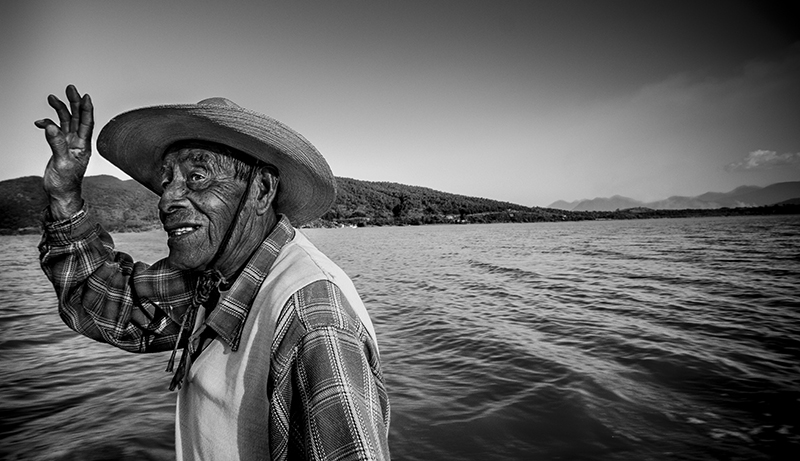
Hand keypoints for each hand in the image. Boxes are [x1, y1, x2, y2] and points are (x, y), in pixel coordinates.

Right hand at [35, 85, 93, 218]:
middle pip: (77, 118)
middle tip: (70, 88)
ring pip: (66, 121)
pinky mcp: (60, 147)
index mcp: (83, 146)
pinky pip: (54, 130)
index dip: (87, 109)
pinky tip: (39, 122)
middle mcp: (78, 142)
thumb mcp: (62, 163)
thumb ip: (57, 145)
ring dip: (60, 109)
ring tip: (51, 97)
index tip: (85, 96)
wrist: (60, 194)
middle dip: (74, 102)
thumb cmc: (66, 183)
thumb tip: (51, 126)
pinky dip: (47, 124)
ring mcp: (69, 143)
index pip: (87, 123)